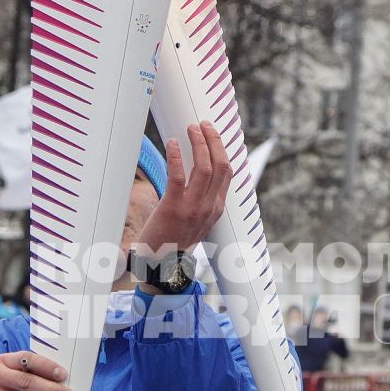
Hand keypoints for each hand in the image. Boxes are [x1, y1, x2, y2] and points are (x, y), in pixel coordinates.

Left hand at [132, 122, 230, 259]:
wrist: (161, 265)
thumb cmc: (175, 239)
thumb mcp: (197, 220)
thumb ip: (202, 199)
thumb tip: (198, 175)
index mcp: (216, 208)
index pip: (228, 173)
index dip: (223, 149)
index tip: (214, 133)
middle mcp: (209, 207)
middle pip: (220, 165)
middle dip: (214, 140)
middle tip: (203, 125)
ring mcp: (193, 208)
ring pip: (204, 167)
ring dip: (199, 143)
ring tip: (191, 129)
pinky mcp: (173, 208)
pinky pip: (178, 176)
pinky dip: (177, 156)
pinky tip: (172, 143)